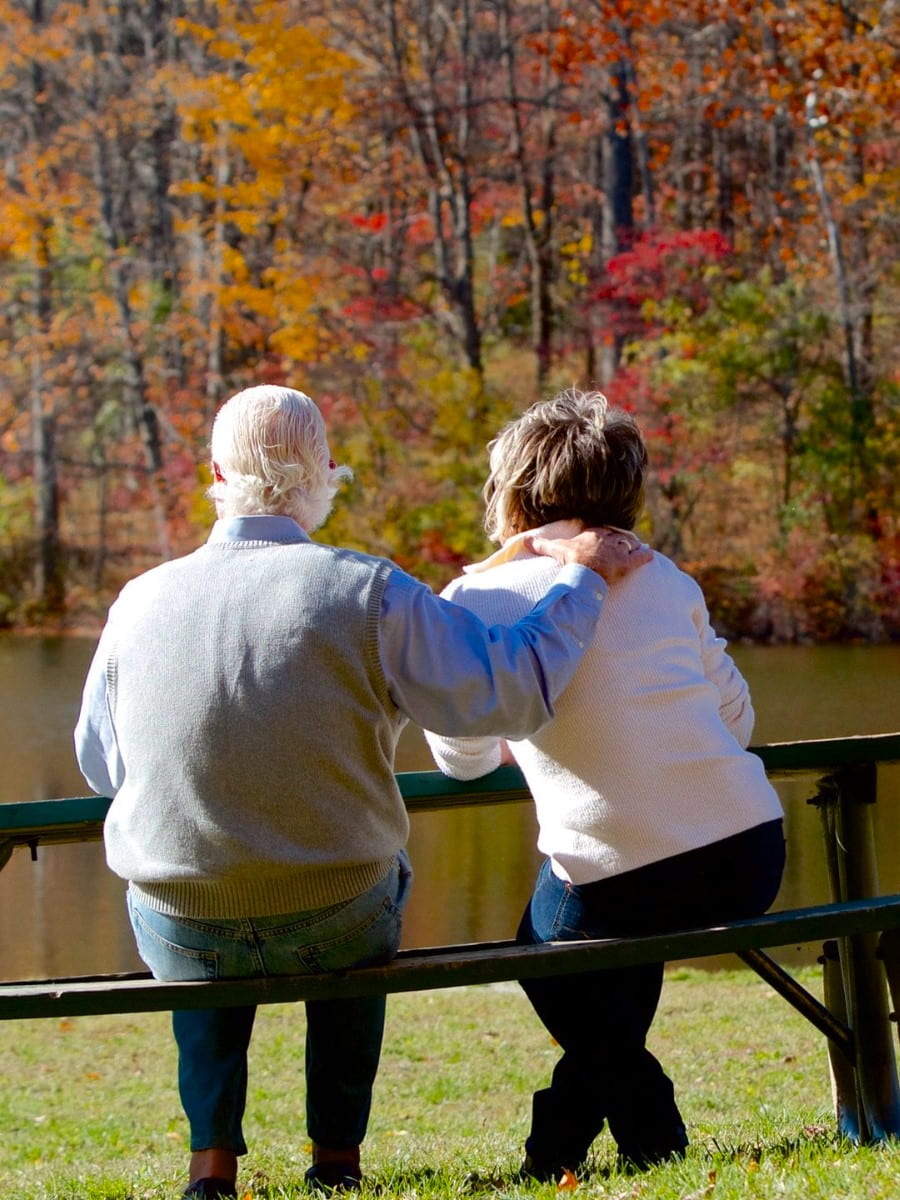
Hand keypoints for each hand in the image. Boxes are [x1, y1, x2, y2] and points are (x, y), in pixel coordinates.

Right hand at [525, 527, 651, 583]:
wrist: (583, 572)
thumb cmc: (570, 560)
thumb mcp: (555, 550)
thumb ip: (541, 545)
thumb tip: (524, 541)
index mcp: (593, 534)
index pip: (600, 531)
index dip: (603, 534)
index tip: (604, 536)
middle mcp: (608, 540)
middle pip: (616, 537)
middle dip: (619, 540)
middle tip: (621, 544)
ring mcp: (619, 551)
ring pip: (628, 545)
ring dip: (632, 547)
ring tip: (637, 548)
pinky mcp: (627, 564)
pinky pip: (640, 558)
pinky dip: (645, 556)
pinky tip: (650, 555)